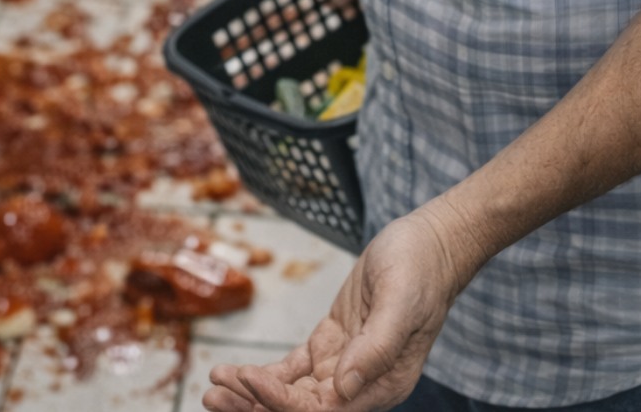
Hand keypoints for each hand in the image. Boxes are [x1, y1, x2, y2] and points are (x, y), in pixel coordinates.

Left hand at [203, 204, 475, 411]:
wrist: (427, 244)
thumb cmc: (420, 270)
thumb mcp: (402, 303)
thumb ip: (377, 347)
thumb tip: (345, 387)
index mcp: (383, 386)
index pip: (324, 410)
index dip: (283, 403)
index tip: (249, 380)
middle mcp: (361, 385)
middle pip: (301, 409)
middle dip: (256, 405)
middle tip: (213, 397)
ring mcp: (344, 366)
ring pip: (292, 393)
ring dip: (252, 393)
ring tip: (213, 387)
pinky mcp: (332, 344)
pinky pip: (293, 370)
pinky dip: (264, 373)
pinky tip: (233, 371)